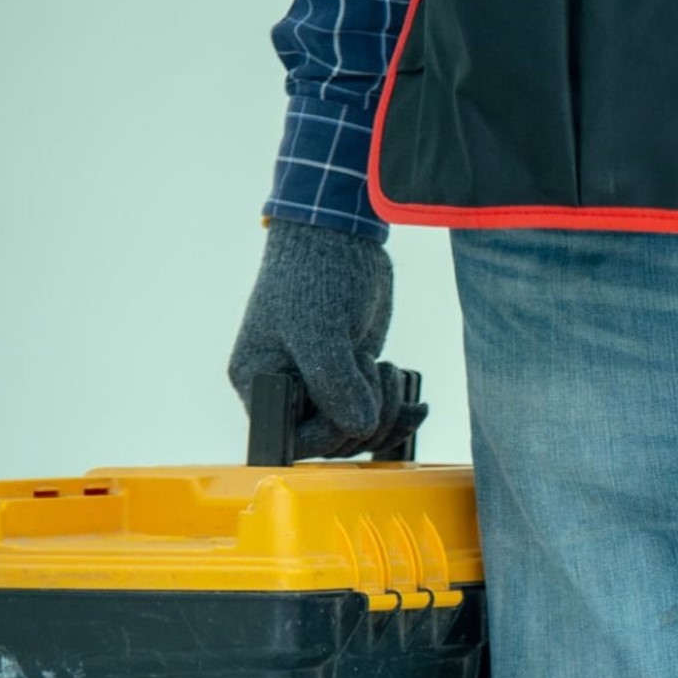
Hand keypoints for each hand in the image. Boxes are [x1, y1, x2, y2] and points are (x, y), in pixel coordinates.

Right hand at [228, 221, 426, 457]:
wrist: (341, 235)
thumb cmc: (316, 273)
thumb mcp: (320, 329)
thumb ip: (334, 383)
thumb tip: (360, 428)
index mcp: (260, 381)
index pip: (292, 439)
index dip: (330, 433)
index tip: (354, 401)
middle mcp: (286, 389)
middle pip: (330, 441)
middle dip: (364, 417)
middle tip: (375, 367)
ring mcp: (320, 384)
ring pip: (356, 431)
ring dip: (385, 413)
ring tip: (390, 370)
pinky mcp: (350, 377)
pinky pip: (373, 415)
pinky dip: (398, 413)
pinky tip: (417, 405)